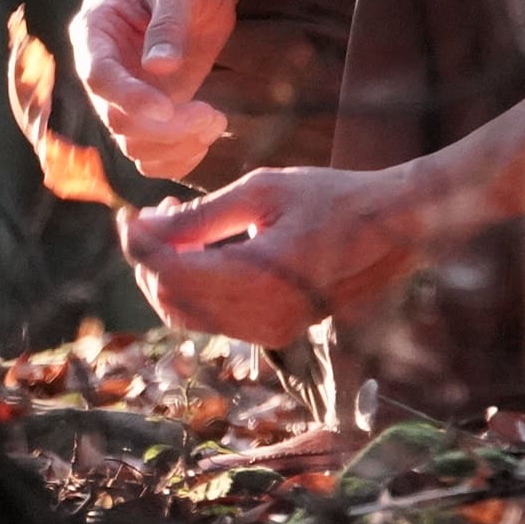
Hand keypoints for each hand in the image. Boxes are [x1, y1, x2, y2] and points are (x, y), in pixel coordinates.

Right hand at [73, 0, 242, 181]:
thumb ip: (168, 22)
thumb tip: (159, 66)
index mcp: (94, 32)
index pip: (99, 77)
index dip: (129, 97)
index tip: (169, 108)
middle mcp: (104, 70)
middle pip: (116, 120)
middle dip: (164, 128)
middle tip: (212, 116)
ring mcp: (127, 95)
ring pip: (134, 145)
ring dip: (174, 147)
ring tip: (215, 122)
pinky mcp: (152, 112)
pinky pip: (153, 153)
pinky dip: (178, 158)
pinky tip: (207, 137)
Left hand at [121, 165, 435, 348]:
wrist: (395, 228)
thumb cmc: (332, 197)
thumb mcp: (263, 191)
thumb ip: (200, 215)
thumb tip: (144, 228)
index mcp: (260, 279)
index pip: (171, 272)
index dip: (139, 244)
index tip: (129, 214)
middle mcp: (263, 318)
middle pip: (172, 300)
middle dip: (150, 260)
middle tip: (153, 215)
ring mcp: (270, 331)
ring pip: (188, 315)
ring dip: (170, 274)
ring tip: (178, 226)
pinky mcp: (276, 332)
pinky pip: (215, 319)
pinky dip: (197, 288)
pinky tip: (204, 250)